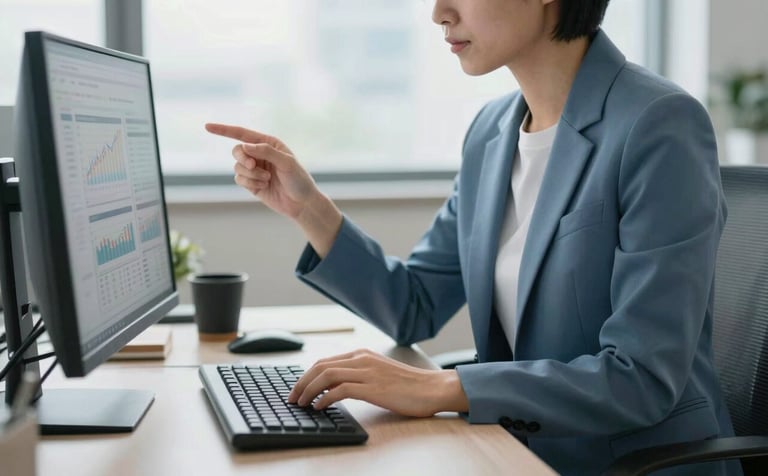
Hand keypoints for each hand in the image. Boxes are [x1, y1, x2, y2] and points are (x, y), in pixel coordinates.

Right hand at [205, 123, 317, 219]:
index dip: (224, 130)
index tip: (207, 126)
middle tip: (253, 166)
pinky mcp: (251, 183)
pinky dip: (250, 183)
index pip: (242, 133)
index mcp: (268, 143)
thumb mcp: (286, 163)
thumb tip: (245, 146)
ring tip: (267, 180)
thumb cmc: (298, 180)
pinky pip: (240, 179)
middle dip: (243, 159)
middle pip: (237, 150)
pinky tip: (263, 187)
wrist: (301, 203)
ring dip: (251, 175)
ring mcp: (254, 169)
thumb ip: (266, 152)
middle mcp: (259, 154)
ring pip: (238, 167)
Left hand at [287, 349, 468, 416]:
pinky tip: (319, 407)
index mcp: (362, 354)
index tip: (297, 389)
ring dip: (309, 390)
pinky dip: (325, 398)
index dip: (307, 375)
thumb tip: (335, 387)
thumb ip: (360, 375)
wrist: (432, 389)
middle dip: (302, 382)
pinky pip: (340, 390)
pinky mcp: (373, 388)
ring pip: (327, 376)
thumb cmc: (409, 385)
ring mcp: (368, 373)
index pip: (325, 361)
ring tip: (301, 403)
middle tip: (292, 397)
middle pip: (321, 366)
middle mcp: (362, 359)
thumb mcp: (380, 373)